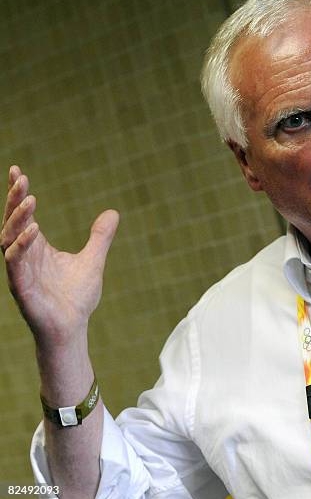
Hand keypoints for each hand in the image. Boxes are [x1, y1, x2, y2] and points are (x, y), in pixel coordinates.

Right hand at [1, 166, 118, 348]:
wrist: (73, 327)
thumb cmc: (76, 297)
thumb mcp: (92, 259)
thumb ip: (100, 237)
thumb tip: (113, 212)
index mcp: (37, 247)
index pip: (24, 215)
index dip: (18, 194)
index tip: (17, 170)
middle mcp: (24, 256)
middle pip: (12, 222)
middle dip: (14, 199)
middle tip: (19, 177)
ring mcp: (20, 271)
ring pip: (9, 238)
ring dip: (17, 218)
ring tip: (30, 199)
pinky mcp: (21, 287)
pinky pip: (16, 263)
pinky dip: (22, 245)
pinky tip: (34, 230)